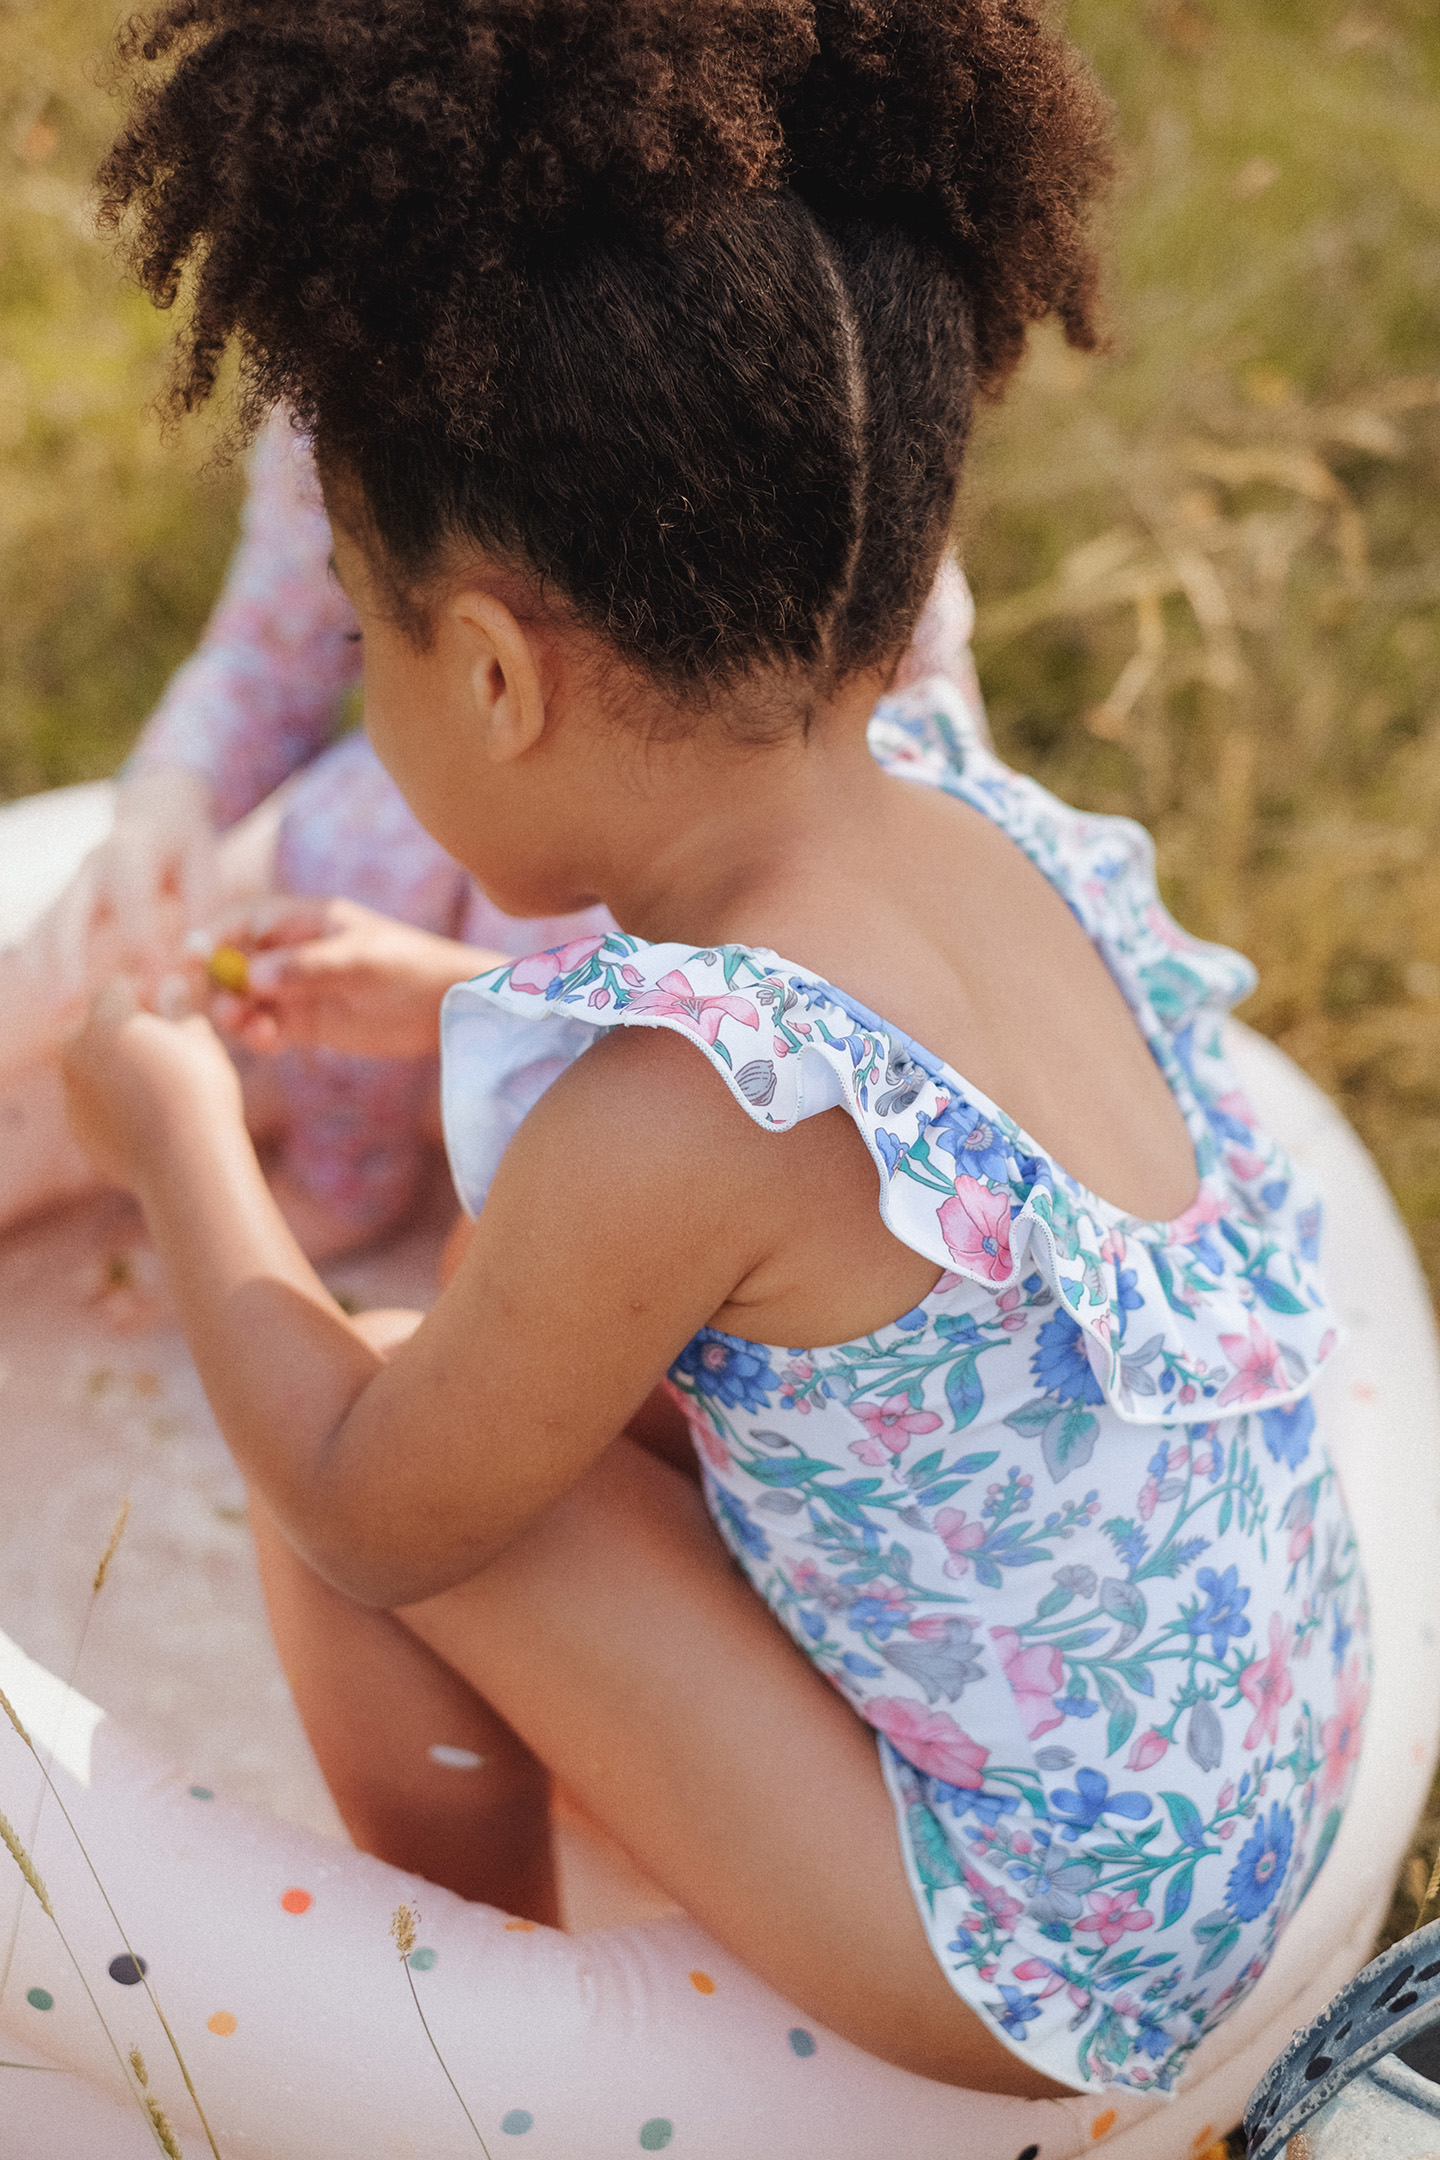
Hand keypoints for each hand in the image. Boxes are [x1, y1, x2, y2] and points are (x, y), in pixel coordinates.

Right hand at [1, 770, 216, 1080]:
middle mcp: (93, 867)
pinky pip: (43, 934)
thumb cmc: (186, 848)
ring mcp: (73, 884)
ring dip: (49, 972)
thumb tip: (194, 956)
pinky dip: (41, 967)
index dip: (144, 945)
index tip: (156, 988)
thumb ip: (202, 910)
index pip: (134, 902)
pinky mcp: (65, 901)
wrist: (153, 811)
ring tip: (56, 1016)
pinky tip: (47, 1005)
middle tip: (70, 1007)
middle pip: (72, 914)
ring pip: (50, 928)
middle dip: (69, 961)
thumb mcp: (204, 868)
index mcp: (131, 851)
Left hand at [61, 977, 245, 1194]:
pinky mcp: (77, 1127)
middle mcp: (78, 1051)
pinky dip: (112, 1106)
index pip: (116, 990)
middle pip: (91, 1026)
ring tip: (153, 1088)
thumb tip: (179, 1022)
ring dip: (112, 1069)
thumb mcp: (203, 1044)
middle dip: (117, 1031)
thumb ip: (183, 1023)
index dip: (142, 996)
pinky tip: (146, 1120)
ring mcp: (73, 1092)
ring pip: (89, 1068)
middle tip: (154, 1047)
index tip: (161, 1011)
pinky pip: (92, 1105)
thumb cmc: (200, 1093)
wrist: (185, 1160)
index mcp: (107, 1020)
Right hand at [197, 896, 501, 1059]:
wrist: (449, 1008)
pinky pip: (265, 1028)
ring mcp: (295, 989)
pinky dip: (257, 1036)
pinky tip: (267, 1042)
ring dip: (232, 1012)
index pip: (241, 921)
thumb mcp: (363, 961)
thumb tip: (253, 974)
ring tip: (243, 1026)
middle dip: (209, 982)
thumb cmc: (412, 967)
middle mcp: (290, 952)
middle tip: (193, 1003)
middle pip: (231, 962)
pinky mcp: (305, 1023)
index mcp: (302, 920)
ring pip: (243, 999)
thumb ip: (309, 966)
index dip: (211, 937)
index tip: (191, 959)